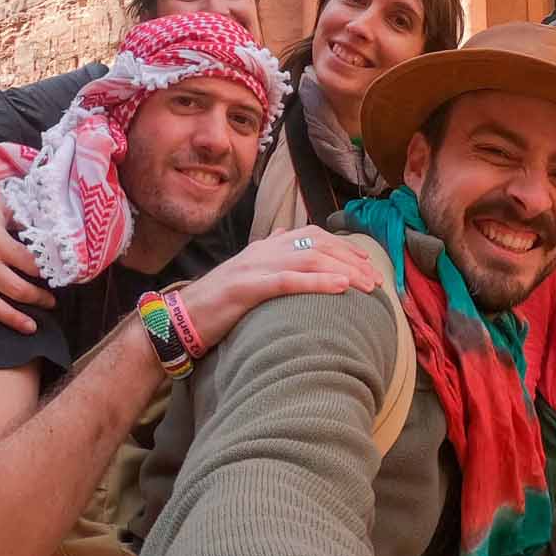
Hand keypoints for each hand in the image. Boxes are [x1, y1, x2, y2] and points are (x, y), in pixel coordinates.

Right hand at [0, 182, 53, 353]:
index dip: (46, 272)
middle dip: (37, 298)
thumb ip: (24, 219)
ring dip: (11, 318)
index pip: (28, 263)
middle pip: (14, 287)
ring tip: (31, 328)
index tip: (61, 277)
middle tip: (52, 303)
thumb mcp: (2, 207)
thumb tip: (49, 229)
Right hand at [183, 228, 384, 351]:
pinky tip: (341, 288)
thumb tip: (293, 241)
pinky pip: (288, 280)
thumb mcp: (249, 274)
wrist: (180, 318)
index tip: (368, 264)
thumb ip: (272, 259)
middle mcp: (263, 250)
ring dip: (344, 271)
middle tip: (376, 280)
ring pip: (309, 259)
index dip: (345, 248)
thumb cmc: (218, 303)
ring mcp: (254, 267)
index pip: (314, 236)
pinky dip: (318, 282)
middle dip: (352, 260)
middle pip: (318, 245)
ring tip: (367, 286)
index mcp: (266, 246)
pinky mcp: (246, 287)